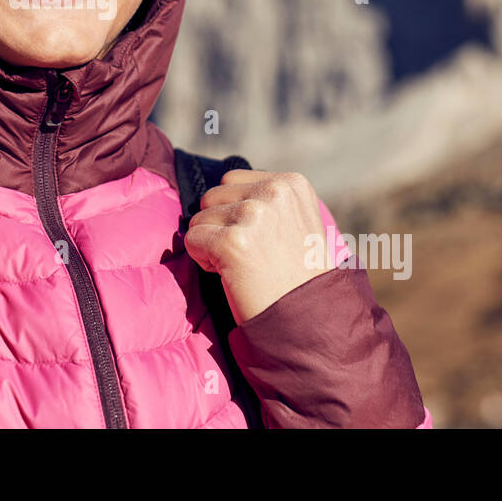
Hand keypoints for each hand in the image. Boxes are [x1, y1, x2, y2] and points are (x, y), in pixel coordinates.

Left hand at [183, 169, 333, 324]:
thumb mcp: (295, 222)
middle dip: (220, 226)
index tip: (261, 240)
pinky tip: (231, 274)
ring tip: (244, 265)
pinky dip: (202, 260)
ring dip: (212, 244)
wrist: (309, 320)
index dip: (235, 212)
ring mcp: (253, 215)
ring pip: (199, 218)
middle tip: (249, 255)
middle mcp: (273, 192)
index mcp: (291, 183)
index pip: (231, 180)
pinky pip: (192, 240)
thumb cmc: (298, 276)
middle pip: (212, 196)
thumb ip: (265, 199)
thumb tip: (221, 189)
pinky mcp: (231, 241)